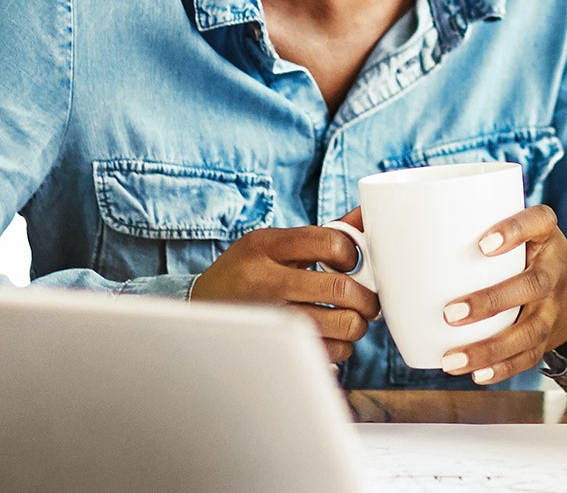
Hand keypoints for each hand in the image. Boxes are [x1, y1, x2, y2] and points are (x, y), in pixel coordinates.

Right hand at [190, 209, 378, 362]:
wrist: (198, 308)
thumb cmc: (249, 271)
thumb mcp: (275, 243)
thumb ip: (324, 233)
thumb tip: (367, 213)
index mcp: (266, 245)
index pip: (330, 242)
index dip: (352, 253)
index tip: (350, 263)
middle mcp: (265, 280)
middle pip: (340, 289)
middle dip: (366, 297)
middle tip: (365, 300)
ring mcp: (269, 317)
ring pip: (340, 325)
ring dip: (356, 324)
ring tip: (348, 318)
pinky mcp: (274, 348)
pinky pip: (331, 352)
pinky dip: (341, 346)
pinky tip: (329, 336)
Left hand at [436, 204, 566, 384]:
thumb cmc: (520, 252)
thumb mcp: (509, 228)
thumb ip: (464, 228)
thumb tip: (385, 233)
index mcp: (544, 234)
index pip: (538, 222)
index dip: (514, 232)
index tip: (483, 245)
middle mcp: (554, 269)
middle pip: (533, 284)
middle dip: (492, 301)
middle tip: (449, 313)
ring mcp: (553, 306)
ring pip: (530, 329)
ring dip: (490, 347)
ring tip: (452, 359)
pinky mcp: (548, 336)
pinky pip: (529, 356)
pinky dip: (502, 368)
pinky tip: (475, 374)